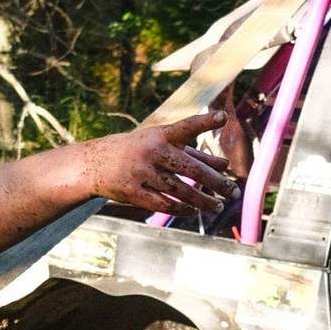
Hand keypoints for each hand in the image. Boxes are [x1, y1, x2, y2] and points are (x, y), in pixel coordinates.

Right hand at [85, 111, 238, 213]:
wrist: (96, 162)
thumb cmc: (139, 151)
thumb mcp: (164, 146)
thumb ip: (196, 155)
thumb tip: (225, 165)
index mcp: (161, 136)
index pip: (186, 127)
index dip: (205, 122)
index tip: (223, 117)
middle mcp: (152, 152)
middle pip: (191, 169)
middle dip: (216, 183)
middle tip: (234, 193)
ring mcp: (142, 173)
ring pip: (179, 190)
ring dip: (202, 201)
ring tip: (218, 206)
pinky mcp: (133, 191)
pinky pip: (163, 204)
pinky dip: (181, 209)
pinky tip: (193, 212)